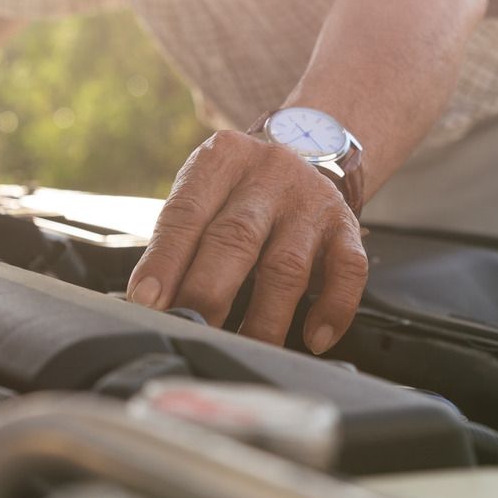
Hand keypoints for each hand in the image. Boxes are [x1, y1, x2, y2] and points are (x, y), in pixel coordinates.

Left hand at [126, 131, 367, 352]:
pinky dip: (333, 308)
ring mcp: (311, 201)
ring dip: (263, 317)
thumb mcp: (205, 192)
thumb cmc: (239, 189)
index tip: (149, 300)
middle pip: (236, 237)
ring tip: (243, 348)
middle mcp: (269, 174)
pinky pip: (348, 270)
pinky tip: (313, 339)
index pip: (187, 212)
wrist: (307, 148)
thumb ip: (179, 240)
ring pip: (287, 266)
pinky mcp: (346, 226)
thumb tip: (151, 303)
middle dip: (208, 292)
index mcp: (222, 160)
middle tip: (190, 329)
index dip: (166, 260)